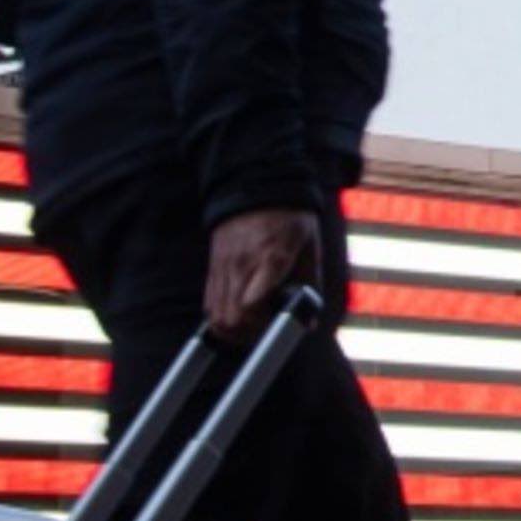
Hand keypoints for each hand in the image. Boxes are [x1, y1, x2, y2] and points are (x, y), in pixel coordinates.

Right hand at [200, 207, 321, 337]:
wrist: (256, 185)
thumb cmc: (290, 218)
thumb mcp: (310, 248)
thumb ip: (311, 286)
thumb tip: (308, 321)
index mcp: (271, 258)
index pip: (251, 304)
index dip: (260, 324)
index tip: (275, 324)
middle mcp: (242, 265)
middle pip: (230, 318)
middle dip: (247, 335)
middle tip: (265, 330)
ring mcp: (224, 267)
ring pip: (215, 316)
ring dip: (233, 330)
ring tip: (252, 325)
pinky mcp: (214, 267)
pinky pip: (209, 303)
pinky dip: (221, 317)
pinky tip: (238, 314)